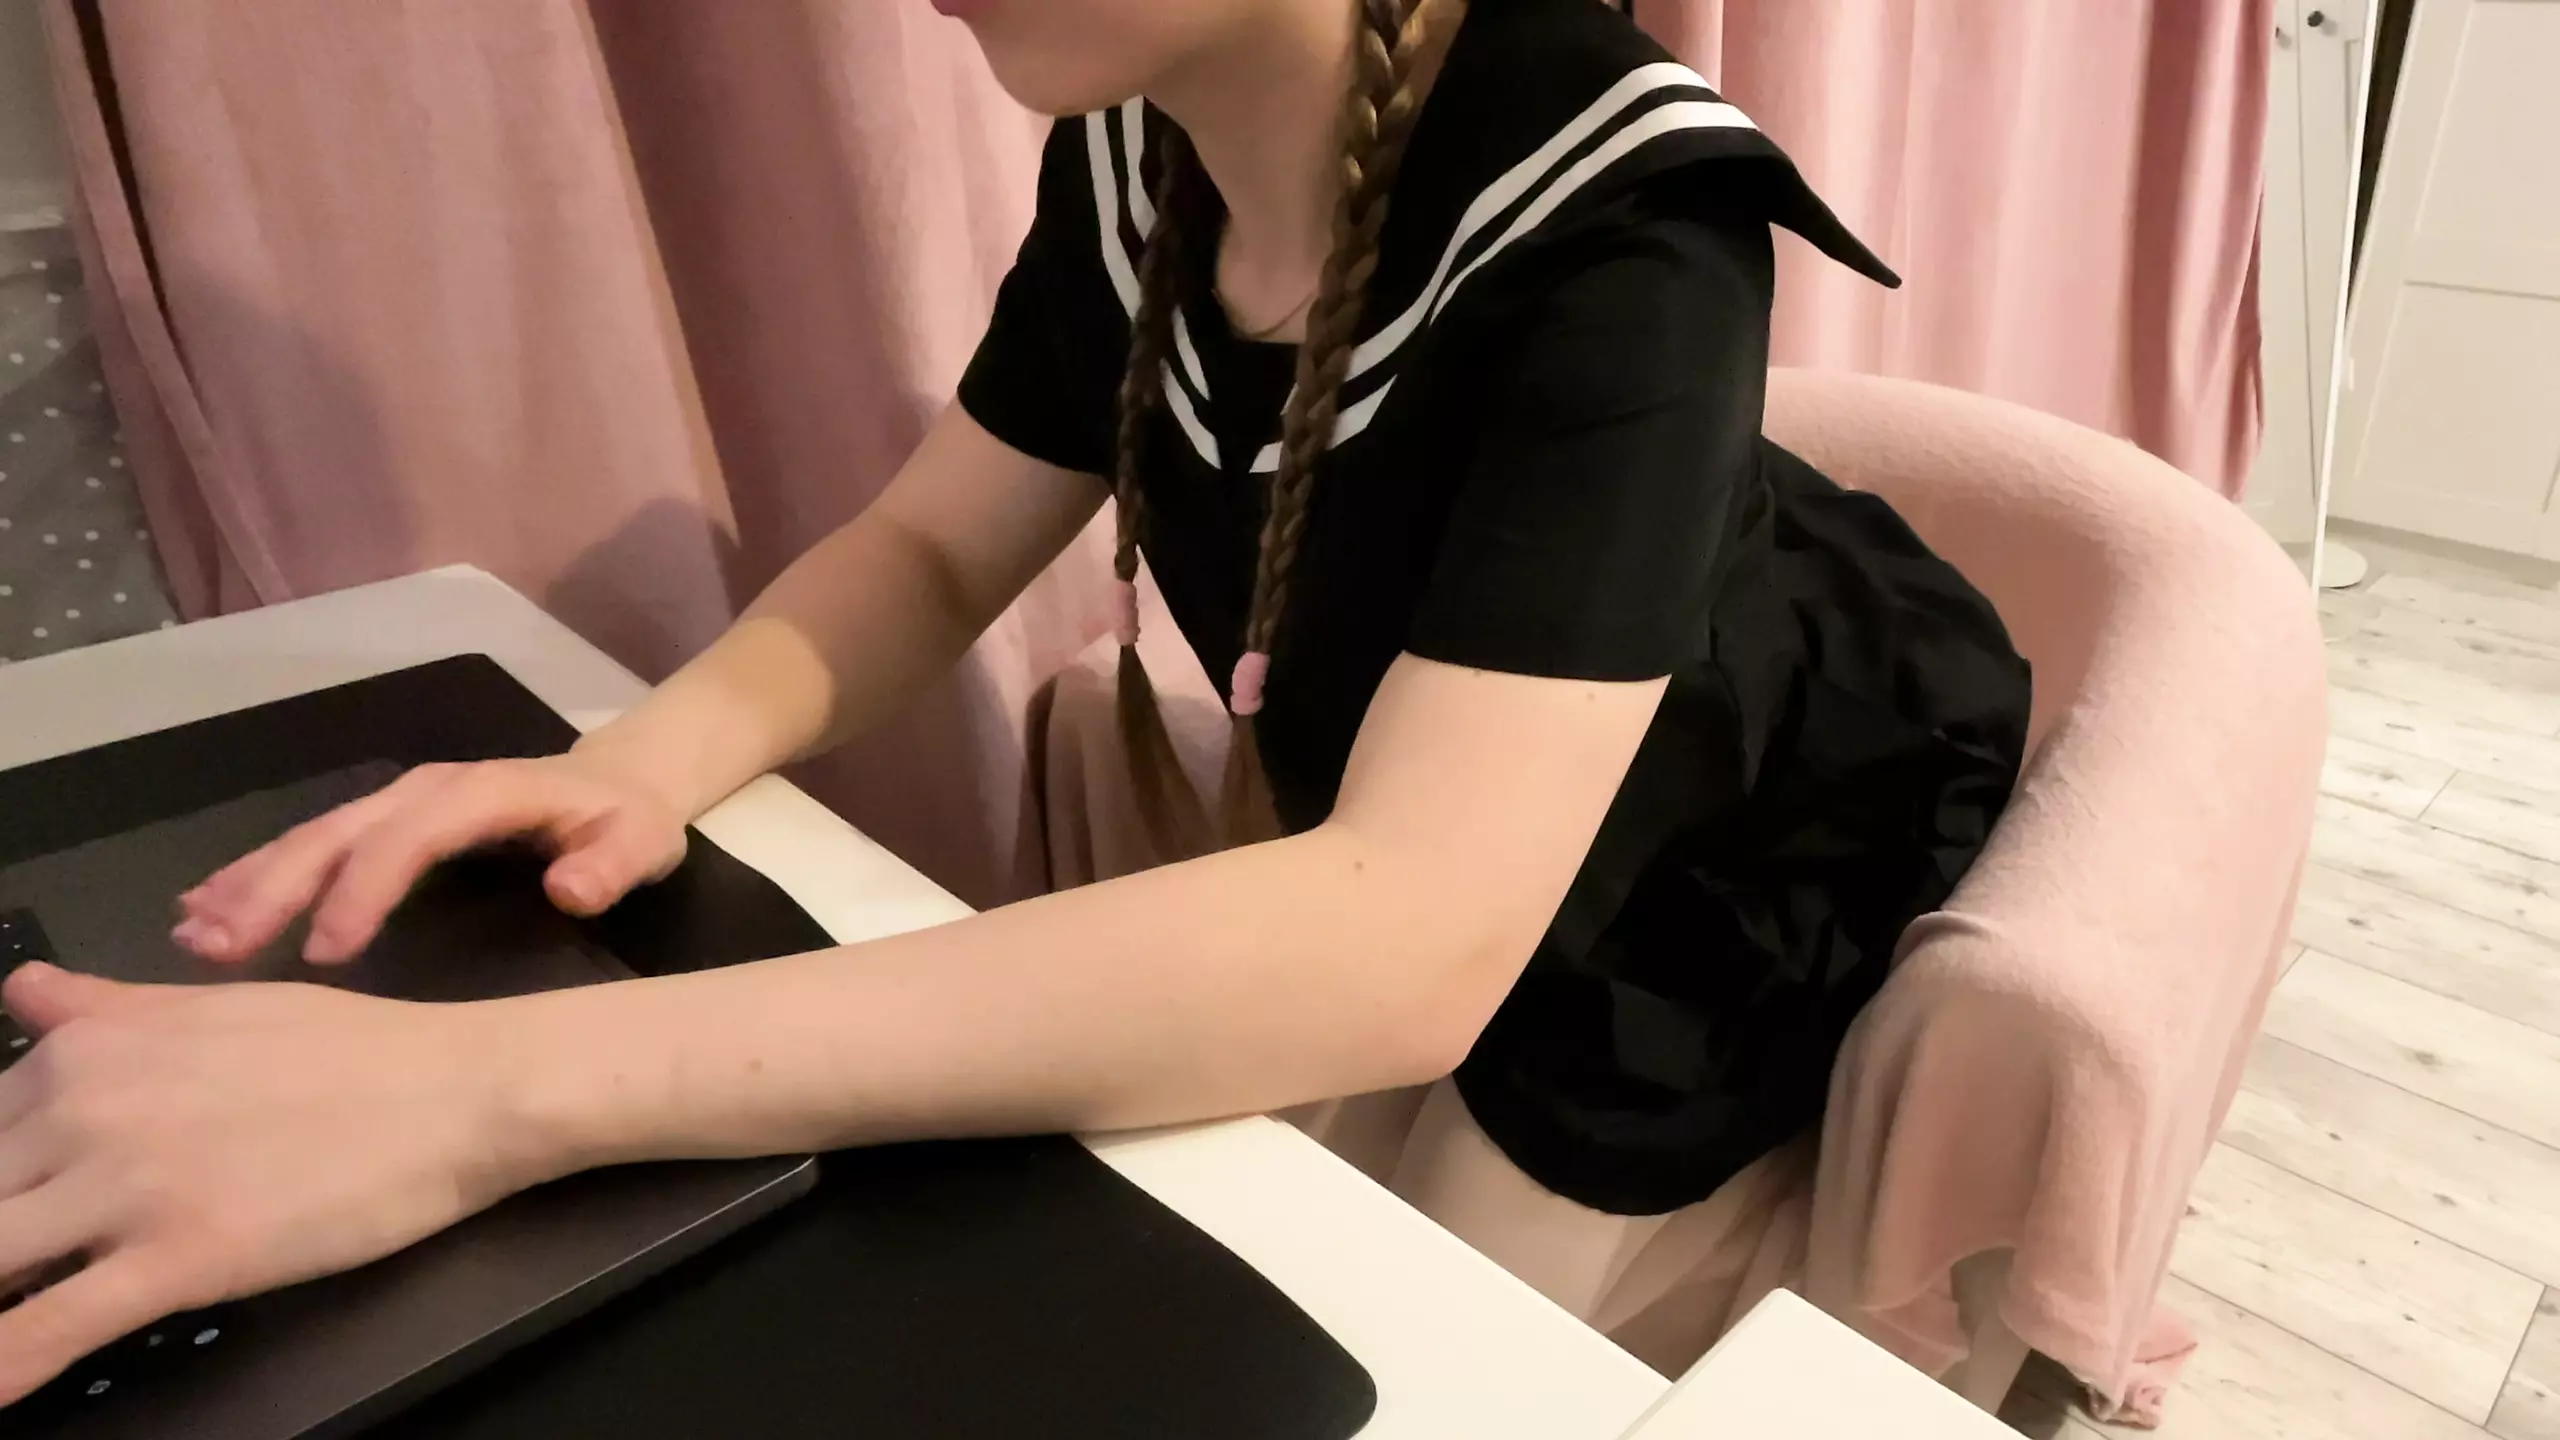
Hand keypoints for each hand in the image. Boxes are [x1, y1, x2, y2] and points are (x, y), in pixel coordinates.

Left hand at [0, 963, 516, 1405]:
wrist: (456, 1091)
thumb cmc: (353, 1050)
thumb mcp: (218, 1010)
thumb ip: (107, 1011)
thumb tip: (23, 993)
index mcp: (85, 1050)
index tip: (26, 1206)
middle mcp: (83, 1107)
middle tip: (34, 1258)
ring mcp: (127, 1187)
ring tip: (13, 1308)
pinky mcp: (178, 1260)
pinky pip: (48, 1330)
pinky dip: (5, 1366)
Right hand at [175, 751, 688, 964]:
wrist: (618, 782)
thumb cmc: (626, 821)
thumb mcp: (643, 841)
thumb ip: (613, 864)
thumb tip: (571, 889)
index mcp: (484, 793)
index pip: (412, 836)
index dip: (365, 888)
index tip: (324, 951)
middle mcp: (428, 790)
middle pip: (341, 832)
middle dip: (276, 886)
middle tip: (219, 945)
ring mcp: (400, 801)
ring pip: (314, 837)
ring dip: (251, 882)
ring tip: (195, 933)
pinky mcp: (384, 820)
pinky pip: (313, 844)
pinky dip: (257, 874)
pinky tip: (204, 909)